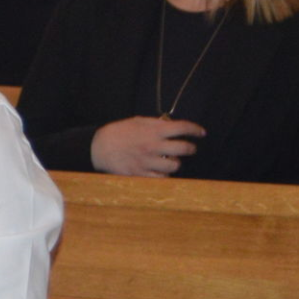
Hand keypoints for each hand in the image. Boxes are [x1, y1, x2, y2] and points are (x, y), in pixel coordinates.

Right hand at [90, 117, 204, 175]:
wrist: (97, 147)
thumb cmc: (117, 132)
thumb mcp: (137, 122)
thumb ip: (156, 124)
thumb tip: (172, 126)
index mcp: (153, 130)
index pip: (182, 127)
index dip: (195, 129)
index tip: (200, 132)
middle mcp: (153, 146)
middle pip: (184, 148)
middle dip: (190, 148)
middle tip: (189, 148)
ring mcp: (148, 161)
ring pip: (175, 165)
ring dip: (175, 162)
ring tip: (170, 160)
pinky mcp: (141, 173)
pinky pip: (162, 177)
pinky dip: (164, 173)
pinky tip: (160, 169)